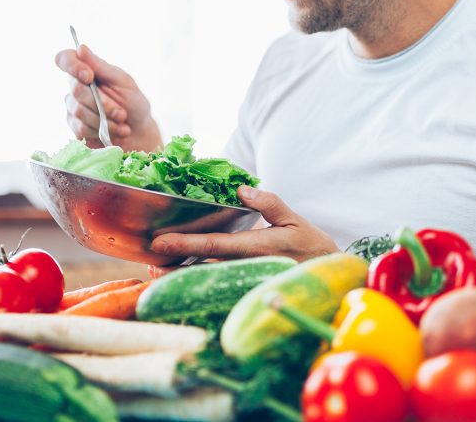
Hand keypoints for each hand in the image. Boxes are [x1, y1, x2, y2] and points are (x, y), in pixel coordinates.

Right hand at [55, 44, 161, 151]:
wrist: (139, 131)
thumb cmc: (133, 103)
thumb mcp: (123, 82)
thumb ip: (101, 67)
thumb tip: (81, 48)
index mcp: (87, 70)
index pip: (65, 59)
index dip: (72, 66)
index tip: (89, 76)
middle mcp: (76, 87)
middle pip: (76, 90)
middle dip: (102, 103)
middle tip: (121, 113)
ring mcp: (73, 107)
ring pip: (79, 111)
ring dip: (105, 120)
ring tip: (122, 123)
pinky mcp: (75, 126)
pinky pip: (81, 128)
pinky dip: (102, 131)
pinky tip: (115, 131)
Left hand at [147, 185, 339, 277]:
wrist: (325, 275)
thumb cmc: (309, 244)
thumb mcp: (293, 219)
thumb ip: (269, 203)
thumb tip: (242, 189)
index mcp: (256, 247)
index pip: (214, 245)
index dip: (185, 244)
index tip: (160, 242)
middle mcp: (246, 266)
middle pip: (202, 266)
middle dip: (175, 266)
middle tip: (150, 262)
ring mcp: (244, 279)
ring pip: (207, 278)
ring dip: (181, 275)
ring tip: (157, 270)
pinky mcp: (245, 286)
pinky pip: (216, 282)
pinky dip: (195, 280)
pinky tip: (178, 276)